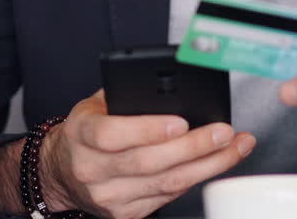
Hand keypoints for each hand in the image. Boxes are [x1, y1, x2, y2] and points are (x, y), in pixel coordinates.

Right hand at [42, 90, 255, 218]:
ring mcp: (108, 197)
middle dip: (194, 147)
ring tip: (234, 147)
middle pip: (148, 162)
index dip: (148, 129)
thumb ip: (127, 99)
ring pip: (165, 183)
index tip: (182, 121)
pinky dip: (195, 179)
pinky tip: (214, 164)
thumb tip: (175, 90)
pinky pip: (168, 197)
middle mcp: (91, 170)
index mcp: (80, 135)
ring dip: (206, 165)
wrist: (62, 171)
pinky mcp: (125, 214)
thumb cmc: (85, 131)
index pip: (111, 135)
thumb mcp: (95, 106)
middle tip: (225, 132)